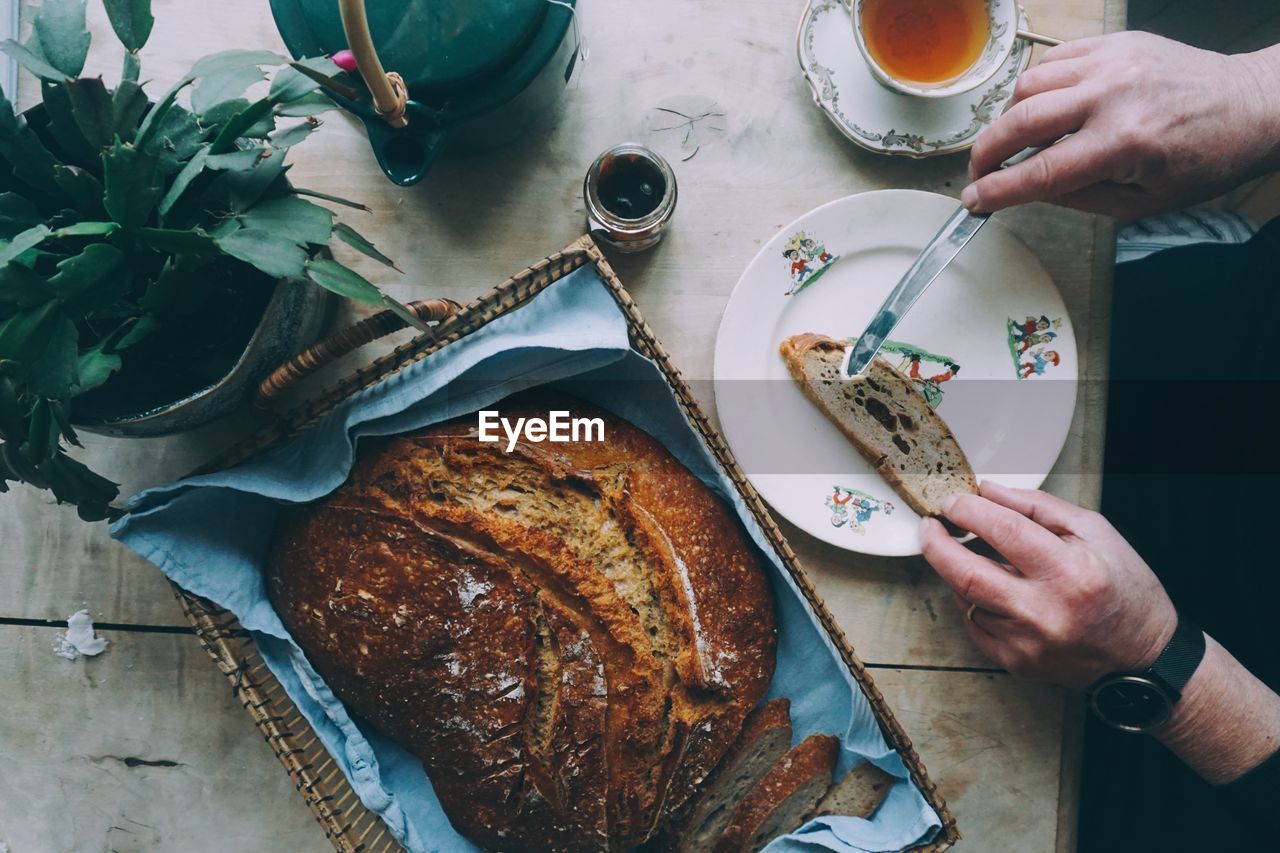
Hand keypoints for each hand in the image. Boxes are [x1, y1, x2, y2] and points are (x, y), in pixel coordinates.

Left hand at [919, 481, 1176, 687]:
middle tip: (930, 525)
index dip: (968, 510)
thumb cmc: (1124, 589)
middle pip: (965, 573)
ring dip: (957, 572)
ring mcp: (1026, 643)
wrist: (1144, 658)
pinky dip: (972, 601)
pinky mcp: (1016, 663)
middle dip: (936, 544)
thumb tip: (987, 491)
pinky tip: (988, 588)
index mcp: (1069, 572)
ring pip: (966, 599)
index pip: (1002, 530)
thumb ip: (1037, 506)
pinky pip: (974, 625)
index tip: (953, 501)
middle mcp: (1044, 612)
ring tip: (968, 554)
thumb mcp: (1095, 532)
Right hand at [963, 33, 1279, 217]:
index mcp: (1124, 142)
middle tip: (979, 172)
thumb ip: (1078, 197)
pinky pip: (1054, 60)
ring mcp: (1113, 62)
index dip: (997, 190)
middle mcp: (1114, 95)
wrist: (1251, 106)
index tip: (974, 201)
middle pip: (1020, 120)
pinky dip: (1038, 87)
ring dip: (1011, 117)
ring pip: (1029, 85)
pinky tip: (1046, 107)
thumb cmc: (1203, 160)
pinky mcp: (1116, 43)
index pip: (1039, 171)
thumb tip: (1026, 191)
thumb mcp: (1140, 202)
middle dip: (987, 152)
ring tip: (1018, 140)